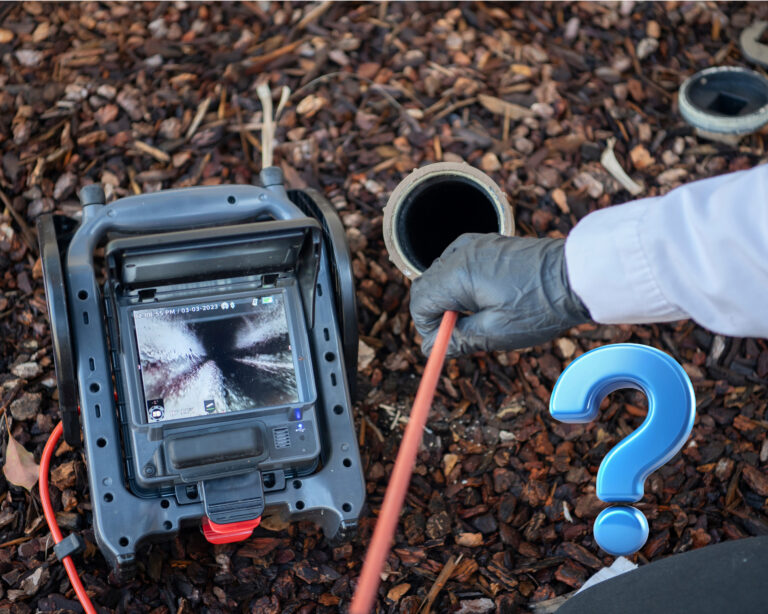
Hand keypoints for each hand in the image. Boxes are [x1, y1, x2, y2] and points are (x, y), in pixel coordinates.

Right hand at [409, 233, 590, 355]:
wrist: (577, 276)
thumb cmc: (540, 305)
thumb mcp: (496, 333)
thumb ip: (458, 339)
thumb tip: (431, 348)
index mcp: (457, 274)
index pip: (419, 301)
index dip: (427, 327)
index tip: (445, 343)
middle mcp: (460, 252)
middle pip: (426, 285)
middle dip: (435, 313)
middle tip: (459, 334)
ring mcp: (474, 244)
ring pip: (440, 274)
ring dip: (448, 298)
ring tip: (477, 317)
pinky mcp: (487, 243)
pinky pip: (458, 263)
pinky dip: (461, 283)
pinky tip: (484, 298)